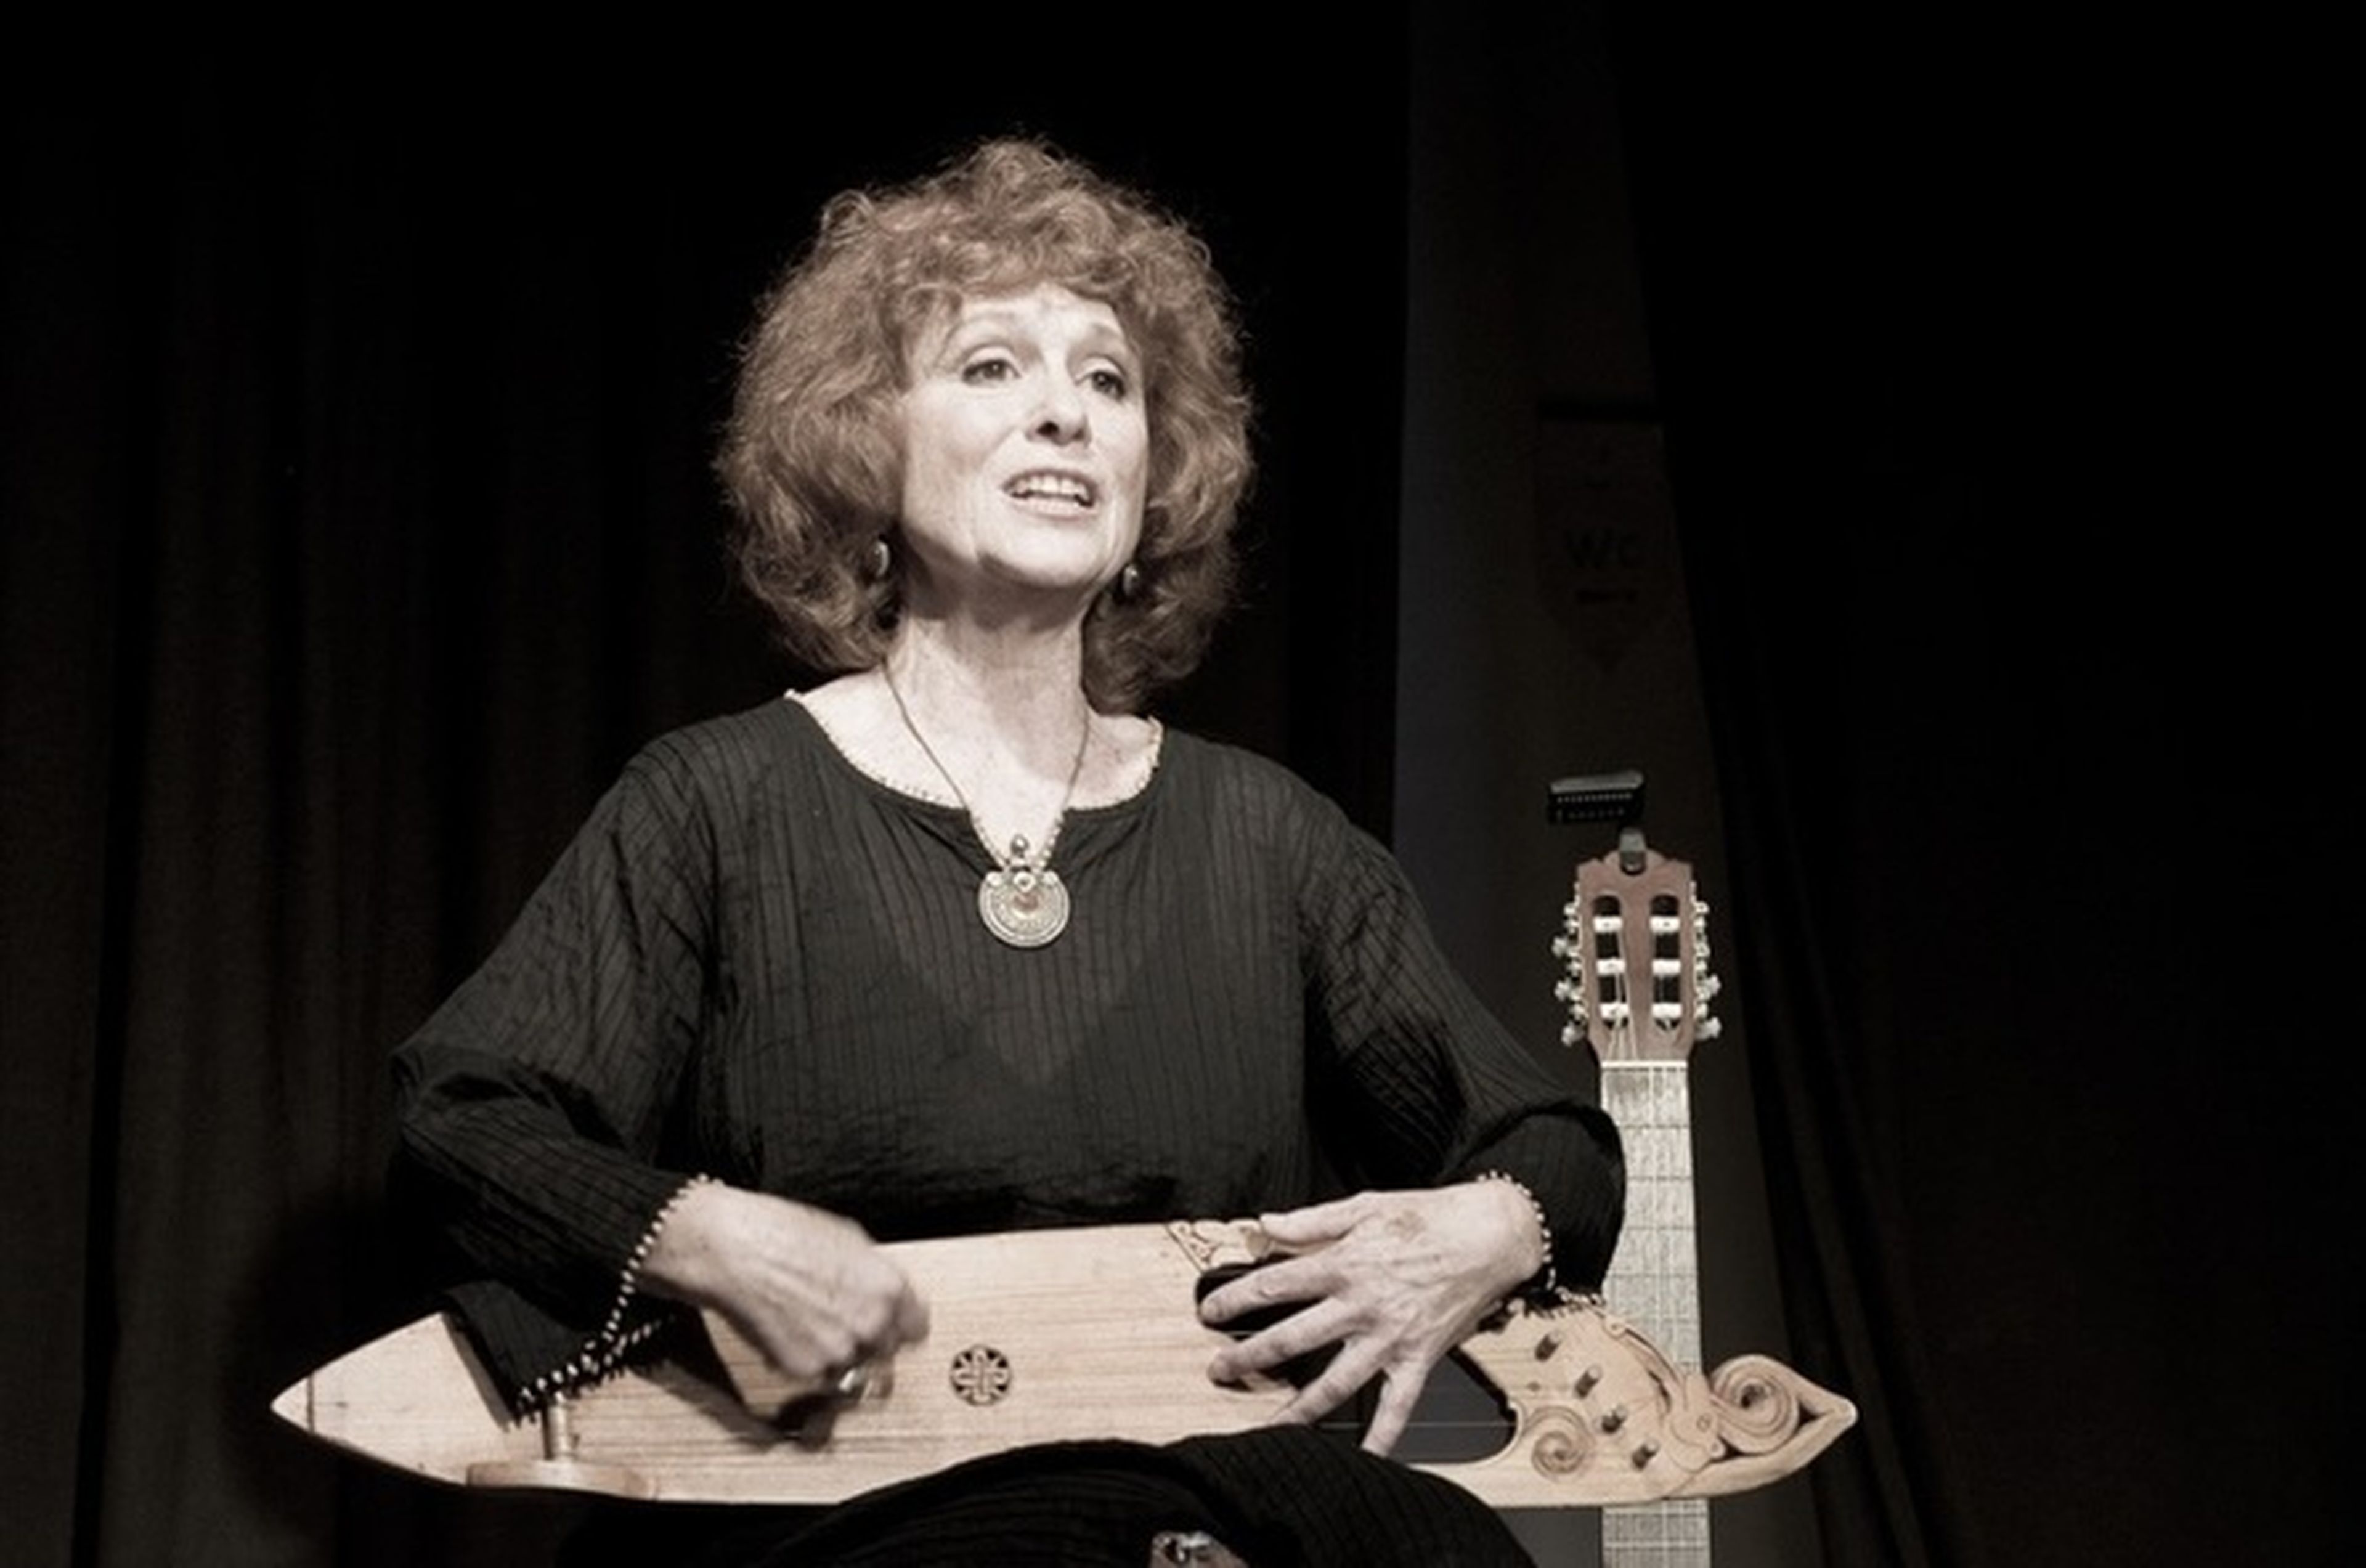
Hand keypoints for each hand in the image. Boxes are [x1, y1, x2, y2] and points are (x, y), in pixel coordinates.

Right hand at [638, 1183, 928, 1378]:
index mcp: (888, 1287)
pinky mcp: (805, 1370)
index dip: (901, 1326)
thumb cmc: (781, 1234)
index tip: (892, 1328)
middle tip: (840, 1322)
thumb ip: (874, 1274)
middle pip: (886, 1351)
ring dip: (836, 1353)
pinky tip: (788, 1331)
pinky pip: (817, 1376)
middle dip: (868, 1340)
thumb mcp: (848, 1239)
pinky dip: (805, 1361)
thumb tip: (882, 1291)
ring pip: (852, 1367)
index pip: (918, 1328)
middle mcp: (871, 1323)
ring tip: (808, 1322)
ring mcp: (839, 1351)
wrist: (733, 1252)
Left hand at [1198, 1182, 1541, 1454]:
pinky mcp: (1419, 1359)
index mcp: (1344, 1263)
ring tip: (1267, 1425)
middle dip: (1249, 1357)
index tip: (1211, 1313)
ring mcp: (1390, 1338)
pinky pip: (1398, 1407)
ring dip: (1297, 1407)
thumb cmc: (1429, 1216)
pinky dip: (1382, 1438)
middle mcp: (1361, 1306)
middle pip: (1292, 1338)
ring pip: (1335, 1382)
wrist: (1491, 1235)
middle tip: (1219, 1371)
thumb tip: (1266, 1224)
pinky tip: (1363, 1459)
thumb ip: (1311, 1219)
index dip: (1236, 1300)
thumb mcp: (1365, 1204)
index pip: (1274, 1285)